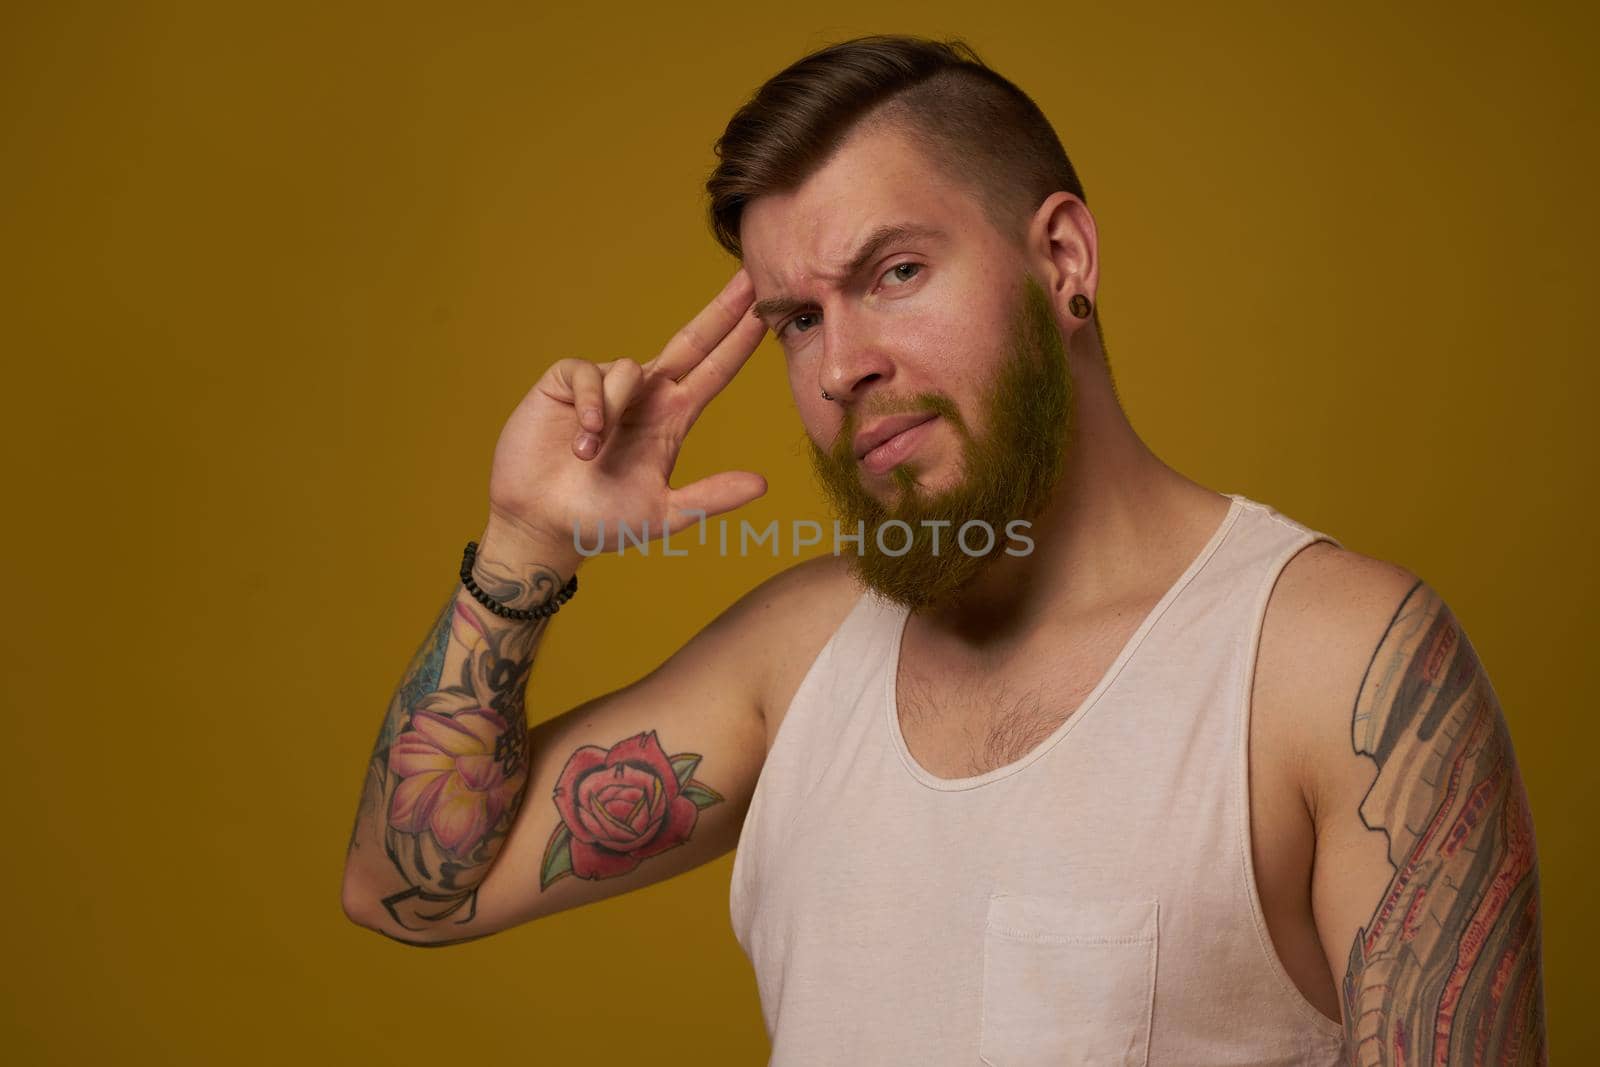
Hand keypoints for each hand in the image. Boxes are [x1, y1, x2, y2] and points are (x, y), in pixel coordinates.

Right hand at [485, 268, 769, 557]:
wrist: (543, 526)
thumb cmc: (601, 522)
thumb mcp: (663, 514)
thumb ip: (710, 498)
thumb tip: (763, 485)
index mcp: (673, 419)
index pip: (715, 371)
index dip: (740, 341)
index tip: (766, 308)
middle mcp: (645, 395)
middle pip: (690, 341)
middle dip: (720, 311)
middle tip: (748, 278)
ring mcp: (606, 386)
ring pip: (628, 370)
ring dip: (612, 412)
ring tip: (589, 456)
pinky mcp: (566, 383)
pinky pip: (587, 374)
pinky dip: (589, 404)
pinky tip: (581, 439)